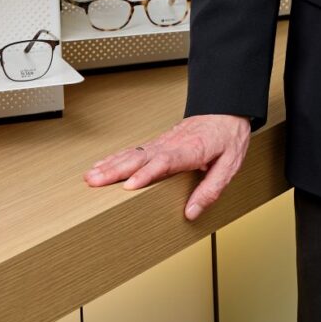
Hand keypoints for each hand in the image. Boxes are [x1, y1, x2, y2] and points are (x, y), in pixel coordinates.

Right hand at [85, 113, 250, 220]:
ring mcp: (163, 142)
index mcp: (192, 150)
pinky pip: (134, 150)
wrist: (227, 109)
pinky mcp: (159, 142)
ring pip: (134, 153)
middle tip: (95, 181)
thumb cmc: (229, 136)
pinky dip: (116, 157)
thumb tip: (192, 212)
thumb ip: (211, 189)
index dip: (147, 173)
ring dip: (110, 164)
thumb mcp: (230, 165)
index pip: (166, 162)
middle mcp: (173, 144)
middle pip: (141, 157)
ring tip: (90, 176)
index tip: (130, 185)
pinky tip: (102, 164)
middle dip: (116, 170)